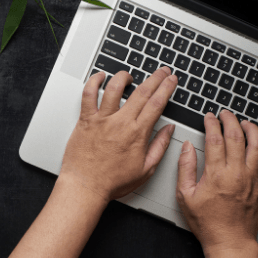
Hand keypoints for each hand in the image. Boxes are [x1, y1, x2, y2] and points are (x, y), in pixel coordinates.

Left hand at [60, 67, 176, 201]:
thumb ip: (159, 146)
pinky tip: (100, 77)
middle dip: (155, 78)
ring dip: (124, 77)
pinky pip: (88, 95)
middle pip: (141, 92)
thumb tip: (169, 130)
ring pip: (114, 88)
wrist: (85, 186)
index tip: (171, 80)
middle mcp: (120, 123)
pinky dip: (93, 82)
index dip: (167, 88)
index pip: (157, 103)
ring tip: (130, 75)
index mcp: (137, 134)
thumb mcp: (145, 169)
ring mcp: (101, 120)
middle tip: (162, 71)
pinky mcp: (85, 121)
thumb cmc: (112, 182)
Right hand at [176, 110, 257, 251]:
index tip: (208, 117)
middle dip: (230, 120)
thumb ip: (185, 168)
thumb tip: (187, 148)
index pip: (215, 139)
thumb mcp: (184, 195)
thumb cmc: (207, 222)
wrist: (229, 241)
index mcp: (215, 174)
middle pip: (236, 136)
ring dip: (251, 129)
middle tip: (225, 114)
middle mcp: (236, 173)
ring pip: (257, 144)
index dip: (211, 124)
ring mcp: (252, 178)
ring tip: (245, 122)